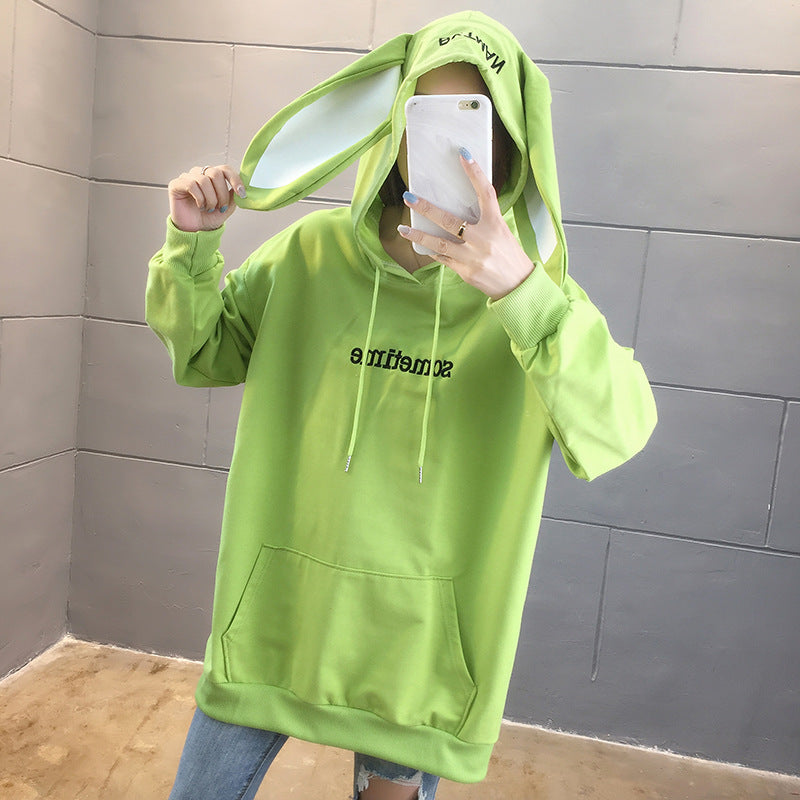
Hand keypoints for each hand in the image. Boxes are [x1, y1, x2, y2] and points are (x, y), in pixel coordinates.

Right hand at [168, 165, 246, 232]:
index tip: (241, 193)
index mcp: (212, 176)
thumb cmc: (208, 218)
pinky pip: (191, 185)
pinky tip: (199, 206)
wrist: (195, 230)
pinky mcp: (176, 184)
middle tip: (221, 207)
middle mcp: (200, 174)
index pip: (225, 169)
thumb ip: (233, 196)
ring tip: (209, 208)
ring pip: (204, 180)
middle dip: (222, 193)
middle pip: (216, 173)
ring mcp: (187, 177)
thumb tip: (240, 188)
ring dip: (210, 199)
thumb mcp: (226, 208)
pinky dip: (199, 198)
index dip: (235, 179)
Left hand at [397, 152, 533, 299]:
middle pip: (449, 220)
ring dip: (418, 235)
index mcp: (495, 223)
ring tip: (402, 228)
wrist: (517, 284)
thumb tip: (460, 209)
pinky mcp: (465, 270)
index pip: (485, 192)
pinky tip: (420, 245)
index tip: (462, 154)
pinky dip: (432, 251)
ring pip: (439, 243)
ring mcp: (472, 256)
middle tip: (408, 197)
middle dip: (426, 208)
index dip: (474, 173)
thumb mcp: (502, 232)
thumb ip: (483, 221)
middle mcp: (483, 238)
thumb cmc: (509, 255)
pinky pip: (443, 259)